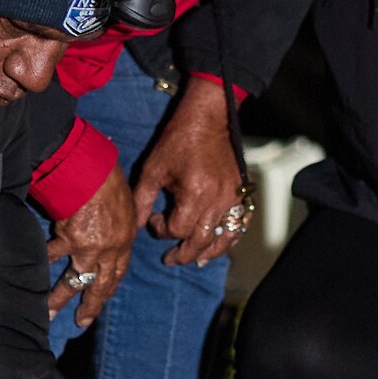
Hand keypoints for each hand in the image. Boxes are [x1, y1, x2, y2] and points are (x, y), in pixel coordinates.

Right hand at [46, 166, 134, 328]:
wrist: (94, 171)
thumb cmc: (110, 180)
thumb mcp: (126, 203)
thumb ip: (121, 220)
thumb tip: (118, 225)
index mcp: (123, 241)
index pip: (118, 272)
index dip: (109, 287)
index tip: (101, 298)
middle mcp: (108, 250)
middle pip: (100, 285)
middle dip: (91, 305)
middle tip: (82, 321)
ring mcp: (87, 247)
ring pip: (73, 280)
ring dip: (60, 297)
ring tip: (49, 313)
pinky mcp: (68, 239)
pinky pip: (52, 256)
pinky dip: (41, 264)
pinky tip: (29, 277)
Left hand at [135, 75, 250, 267]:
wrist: (209, 117)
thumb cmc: (178, 139)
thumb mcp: (153, 169)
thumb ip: (142, 200)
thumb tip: (136, 224)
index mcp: (195, 195)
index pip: (177, 229)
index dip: (162, 230)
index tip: (154, 219)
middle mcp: (218, 201)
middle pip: (201, 241)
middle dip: (184, 253)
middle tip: (170, 260)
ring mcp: (233, 198)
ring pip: (224, 238)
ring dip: (209, 252)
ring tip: (196, 260)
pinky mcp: (241, 193)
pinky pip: (240, 224)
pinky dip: (230, 238)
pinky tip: (220, 244)